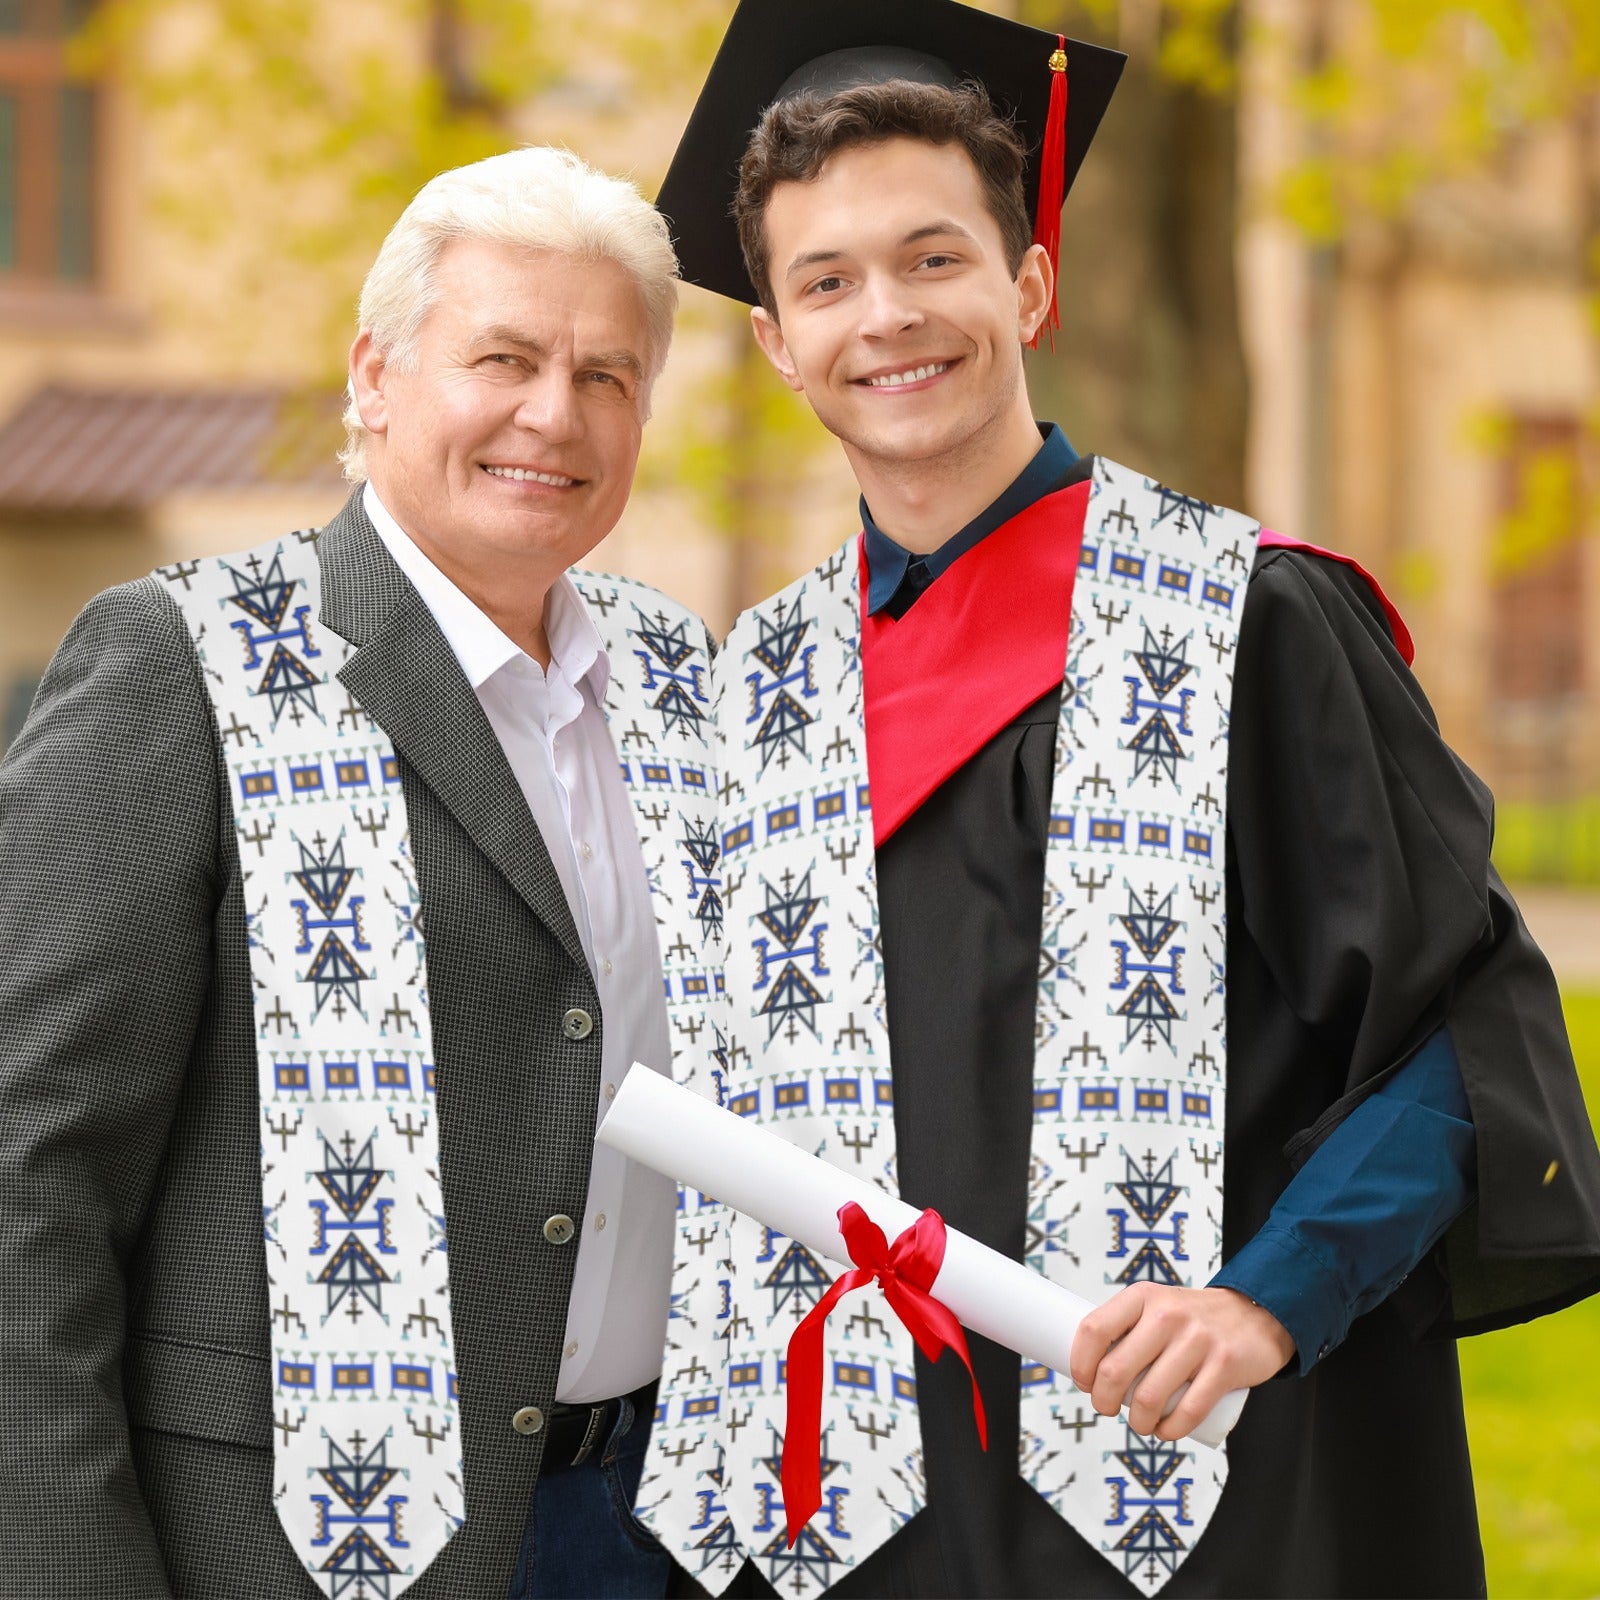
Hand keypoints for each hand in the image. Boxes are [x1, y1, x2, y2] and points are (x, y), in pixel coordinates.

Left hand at [1069, 1283, 1295, 1441]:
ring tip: (1139, 1423)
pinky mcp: (1224, 1366)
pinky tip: (1164, 1431)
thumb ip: (1127, 1327)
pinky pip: (1188, 1411)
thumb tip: (1090, 1367)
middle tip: (1106, 1408)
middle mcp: (1166, 1314)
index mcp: (1142, 1296)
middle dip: (1102, 1401)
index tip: (1083, 1382)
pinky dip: (1169, 1431)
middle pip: (1115, 1370)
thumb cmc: (1193, 1319)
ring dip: (1137, 1422)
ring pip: (1149, 1397)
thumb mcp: (1156, 1304)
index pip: (1094, 1329)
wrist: (1254, 1314)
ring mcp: (1197, 1340)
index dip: (1080, 1363)